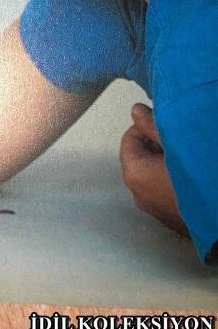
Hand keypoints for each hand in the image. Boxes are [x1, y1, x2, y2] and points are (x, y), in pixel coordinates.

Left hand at [120, 102, 188, 236]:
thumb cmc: (199, 178)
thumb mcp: (177, 144)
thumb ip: (153, 125)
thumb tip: (136, 110)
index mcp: (134, 173)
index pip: (129, 139)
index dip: (146, 127)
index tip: (165, 125)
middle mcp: (138, 193)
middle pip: (138, 157)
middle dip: (154, 144)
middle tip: (177, 139)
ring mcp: (152, 209)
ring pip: (150, 174)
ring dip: (163, 162)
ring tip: (185, 156)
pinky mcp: (167, 218)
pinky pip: (160, 190)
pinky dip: (169, 179)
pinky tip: (189, 175)